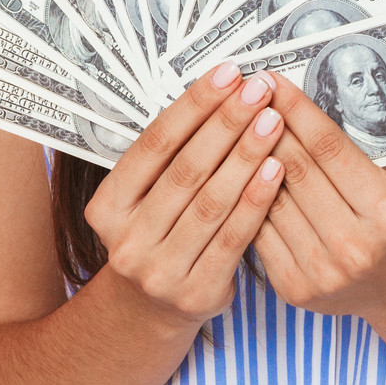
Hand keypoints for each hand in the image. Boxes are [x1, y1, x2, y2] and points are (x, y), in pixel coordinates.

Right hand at [82, 61, 288, 329]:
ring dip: (247, 156)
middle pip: (186, 170)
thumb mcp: (143, 200)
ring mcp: (159, 270)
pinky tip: (278, 170)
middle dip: (226, 123)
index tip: (228, 72)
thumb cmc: (159, 234)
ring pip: (211, 202)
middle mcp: (127, 240)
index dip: (193, 105)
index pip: (154, 144)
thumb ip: (170, 158)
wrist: (148, 312)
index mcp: (107, 207)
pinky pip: (234, 238)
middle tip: (258, 89)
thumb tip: (220, 91)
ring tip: (273, 121)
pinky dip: (257, 201)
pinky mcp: (196, 292)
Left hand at [252, 73, 385, 320]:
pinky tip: (233, 174)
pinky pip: (259, 232)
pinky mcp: (294, 288)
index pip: (330, 148)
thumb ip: (346, 159)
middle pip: (297, 171)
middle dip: (267, 126)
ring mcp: (321, 271)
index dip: (297, 110)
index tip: (273, 83)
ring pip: (270, 200)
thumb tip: (291, 112)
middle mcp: (354, 244)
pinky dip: (245, 199)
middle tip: (244, 95)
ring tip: (232, 128)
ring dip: (247, 159)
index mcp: (385, 211)